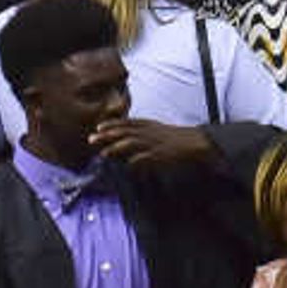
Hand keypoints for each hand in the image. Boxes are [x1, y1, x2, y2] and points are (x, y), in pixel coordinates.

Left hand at [90, 116, 219, 172]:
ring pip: (131, 143)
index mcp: (148, 124)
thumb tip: (126, 138)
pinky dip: (135, 161)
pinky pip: (145, 158)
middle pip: (124, 132)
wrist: (194, 142)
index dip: (111, 124)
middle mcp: (148, 132)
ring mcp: (154, 143)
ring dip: (116, 148)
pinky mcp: (160, 155)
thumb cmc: (175, 138)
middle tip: (92, 139)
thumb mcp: (157, 129)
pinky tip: (127, 165)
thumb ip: (141, 132)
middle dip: (107, 135)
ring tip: (104, 153)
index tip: (98, 127)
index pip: (126, 122)